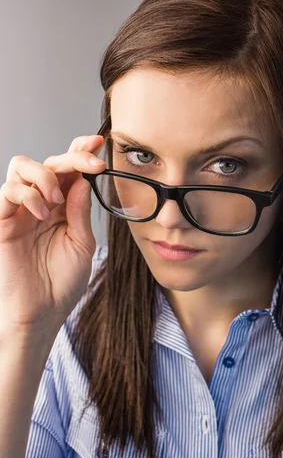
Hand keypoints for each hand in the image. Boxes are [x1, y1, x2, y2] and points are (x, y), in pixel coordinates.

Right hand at [0, 134, 107, 334]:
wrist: (42, 313)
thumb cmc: (61, 283)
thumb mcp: (82, 244)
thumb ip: (79, 211)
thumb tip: (82, 180)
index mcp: (62, 208)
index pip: (68, 171)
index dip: (80, 151)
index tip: (99, 143)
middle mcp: (40, 204)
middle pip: (48, 161)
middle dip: (72, 156)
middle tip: (91, 164)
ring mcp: (20, 211)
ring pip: (22, 166)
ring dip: (46, 174)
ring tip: (58, 200)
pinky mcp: (2, 221)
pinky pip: (8, 191)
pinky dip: (29, 194)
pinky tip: (43, 212)